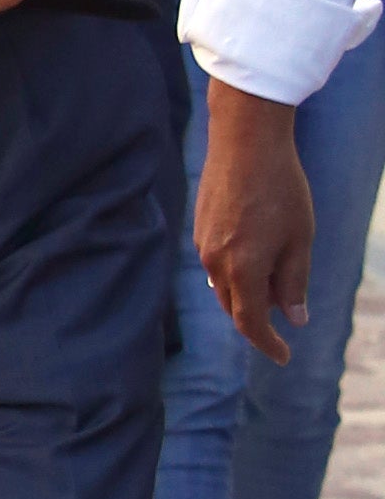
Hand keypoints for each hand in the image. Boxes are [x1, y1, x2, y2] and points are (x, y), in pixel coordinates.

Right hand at [196, 80, 312, 366]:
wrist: (244, 142)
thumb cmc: (280, 188)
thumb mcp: (299, 239)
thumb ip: (293, 282)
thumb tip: (294, 317)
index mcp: (243, 269)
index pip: (251, 323)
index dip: (268, 344)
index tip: (284, 356)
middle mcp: (215, 263)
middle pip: (234, 307)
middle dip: (258, 319)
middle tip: (284, 318)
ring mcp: (202, 244)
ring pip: (223, 285)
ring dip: (247, 292)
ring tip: (275, 278)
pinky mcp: (198, 227)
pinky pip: (216, 263)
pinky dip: (236, 270)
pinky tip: (255, 251)